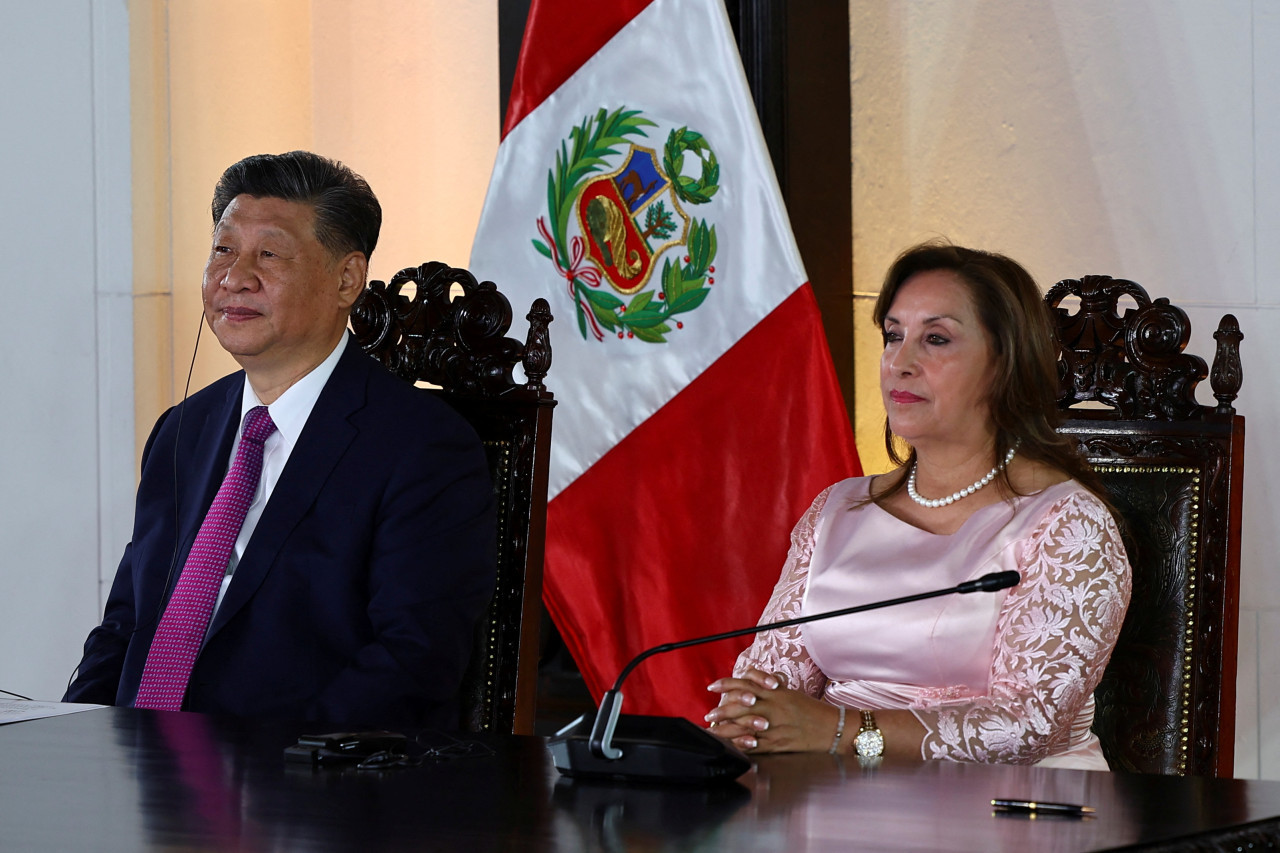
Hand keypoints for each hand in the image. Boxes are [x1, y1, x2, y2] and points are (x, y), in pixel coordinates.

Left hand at [705, 667, 840, 752]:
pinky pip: (755, 745)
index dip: (726, 684)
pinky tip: (730, 746)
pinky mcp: (777, 744)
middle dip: (722, 711)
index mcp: (775, 693)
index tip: (712, 686)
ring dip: (726, 729)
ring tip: (714, 730)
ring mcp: (774, 727)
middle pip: (740, 706)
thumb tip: (749, 683)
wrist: (830, 727)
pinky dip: (741, 745)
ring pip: (744, 727)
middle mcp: (772, 708)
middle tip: (708, 715)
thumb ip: (768, 688)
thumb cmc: (810, 709)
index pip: (745, 684)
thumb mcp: (789, 693)